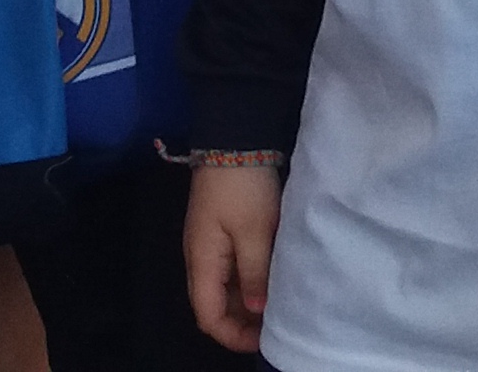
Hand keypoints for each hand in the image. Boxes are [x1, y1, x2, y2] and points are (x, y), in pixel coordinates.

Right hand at [184, 162, 281, 352]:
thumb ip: (254, 274)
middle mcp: (200, 257)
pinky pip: (231, 267)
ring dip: (245, 302)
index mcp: (202, 261)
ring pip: (223, 287)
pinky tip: (269, 280)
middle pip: (213, 304)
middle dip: (241, 322)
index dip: (233, 335)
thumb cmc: (243, 186)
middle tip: (275, 326)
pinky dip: (248, 280)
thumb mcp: (254, 232)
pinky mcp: (222, 229)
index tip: (264, 340)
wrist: (235, 137)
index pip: (208, 316)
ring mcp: (210, 242)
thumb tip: (256, 311)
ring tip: (276, 306)